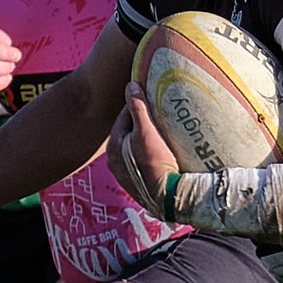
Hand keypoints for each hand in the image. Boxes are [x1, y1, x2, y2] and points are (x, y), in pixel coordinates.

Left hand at [107, 84, 178, 215]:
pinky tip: (163, 155)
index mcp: (113, 146)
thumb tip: (130, 85)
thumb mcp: (147, 131)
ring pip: (135, 149)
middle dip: (142, 124)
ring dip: (146, 141)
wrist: (169, 198)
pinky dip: (150, 156)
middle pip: (129, 134)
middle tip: (160, 116)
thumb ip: (138, 108)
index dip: (138, 106)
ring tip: (163, 134)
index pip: (124, 117)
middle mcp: (114, 162)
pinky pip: (142, 163)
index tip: (152, 99)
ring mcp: (125, 176)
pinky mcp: (137, 186)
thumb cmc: (157, 163)